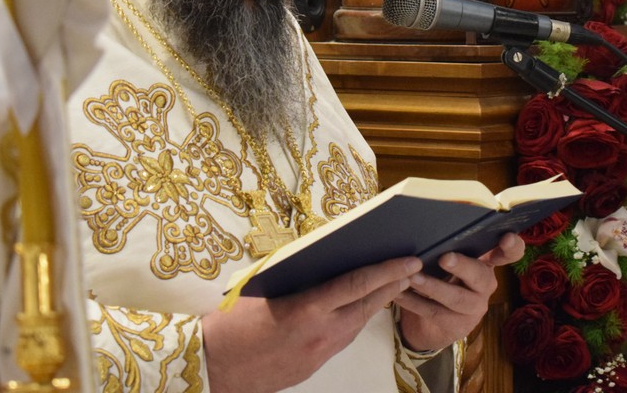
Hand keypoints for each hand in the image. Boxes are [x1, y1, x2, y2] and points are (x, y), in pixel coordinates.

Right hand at [202, 256, 419, 392]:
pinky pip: (343, 339)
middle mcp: (320, 333)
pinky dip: (355, 320)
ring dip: (376, 303)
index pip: (358, 285)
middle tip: (412, 268)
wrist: (214, 368)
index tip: (409, 260)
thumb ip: (296, 274)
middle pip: (367, 305)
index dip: (388, 271)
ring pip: (357, 324)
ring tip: (393, 284)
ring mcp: (319, 353)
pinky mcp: (314, 366)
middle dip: (393, 286)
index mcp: (307, 309)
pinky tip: (359, 309)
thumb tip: (322, 258)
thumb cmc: (231, 324)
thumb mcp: (262, 287)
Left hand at [394, 232, 525, 352]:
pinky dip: (413, 302)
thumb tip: (426, 226)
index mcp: (487, 263)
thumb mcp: (448, 260)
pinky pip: (434, 313)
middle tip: (444, 257)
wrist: (432, 321)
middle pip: (480, 276)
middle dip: (462, 266)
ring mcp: (474, 308)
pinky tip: (397, 293)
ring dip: (432, 287)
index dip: (512, 246)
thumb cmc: (440, 277)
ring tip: (411, 277)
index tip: (507, 237)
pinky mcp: (458, 326)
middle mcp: (486, 285)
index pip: (509, 253)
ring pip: (456, 298)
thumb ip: (447, 246)